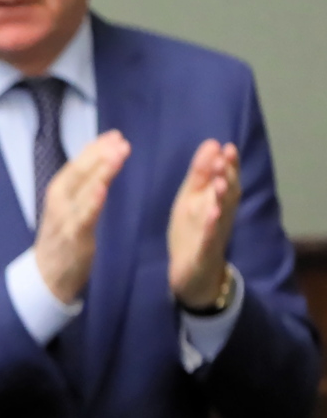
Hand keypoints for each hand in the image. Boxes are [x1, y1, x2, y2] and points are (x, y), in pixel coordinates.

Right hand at [31, 131, 129, 304]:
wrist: (45, 277)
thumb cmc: (62, 240)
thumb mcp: (69, 208)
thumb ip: (83, 187)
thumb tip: (102, 160)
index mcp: (58, 192)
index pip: (77, 164)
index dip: (95, 148)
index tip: (115, 134)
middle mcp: (58, 201)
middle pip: (79, 172)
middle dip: (99, 155)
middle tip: (120, 140)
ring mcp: (64, 218)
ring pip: (83, 190)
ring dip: (100, 172)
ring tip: (116, 156)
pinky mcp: (72, 236)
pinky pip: (83, 217)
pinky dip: (92, 202)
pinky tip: (103, 189)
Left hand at [167, 138, 241, 310]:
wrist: (192, 273)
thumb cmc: (192, 232)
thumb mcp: (190, 199)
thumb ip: (199, 174)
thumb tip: (212, 143)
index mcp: (214, 201)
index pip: (225, 179)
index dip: (227, 164)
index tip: (226, 146)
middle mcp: (219, 215)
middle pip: (227, 194)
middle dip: (226, 176)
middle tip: (223, 159)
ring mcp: (214, 233)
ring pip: (221, 214)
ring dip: (221, 198)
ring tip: (219, 183)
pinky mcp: (204, 252)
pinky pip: (209, 238)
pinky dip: (211, 227)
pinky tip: (212, 215)